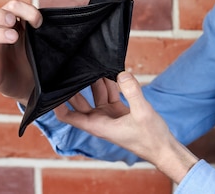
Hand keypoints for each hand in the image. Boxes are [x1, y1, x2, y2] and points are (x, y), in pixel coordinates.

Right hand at [0, 0, 42, 105]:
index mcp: (4, 24)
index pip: (4, 6)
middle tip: (11, 21)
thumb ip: (35, 26)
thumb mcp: (35, 38)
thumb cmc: (31, 55)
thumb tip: (40, 19)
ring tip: (13, 38)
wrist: (32, 83)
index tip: (38, 22)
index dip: (21, 8)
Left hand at [55, 72, 198, 183]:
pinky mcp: (119, 112)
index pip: (69, 116)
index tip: (51, 91)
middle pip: (80, 103)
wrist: (163, 148)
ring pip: (96, 96)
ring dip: (95, 82)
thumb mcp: (142, 112)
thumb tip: (122, 73)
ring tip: (91, 65)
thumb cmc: (150, 137)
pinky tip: (112, 72)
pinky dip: (111, 84)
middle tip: (71, 69)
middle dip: (75, 87)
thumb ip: (132, 91)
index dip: (58, 105)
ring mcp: (109, 115)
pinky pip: (110, 95)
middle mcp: (100, 120)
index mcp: (98, 125)